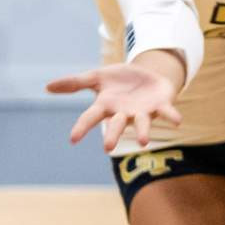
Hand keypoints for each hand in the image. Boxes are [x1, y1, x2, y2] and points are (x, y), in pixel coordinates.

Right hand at [47, 61, 181, 152]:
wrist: (146, 75)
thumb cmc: (119, 81)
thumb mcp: (96, 77)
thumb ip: (74, 83)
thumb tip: (46, 87)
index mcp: (106, 106)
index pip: (91, 117)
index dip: (82, 127)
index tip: (73, 138)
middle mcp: (123, 113)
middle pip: (116, 125)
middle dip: (112, 136)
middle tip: (108, 149)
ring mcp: (143, 112)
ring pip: (141, 124)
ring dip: (142, 132)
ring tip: (143, 142)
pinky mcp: (161, 105)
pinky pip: (167, 113)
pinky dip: (171, 116)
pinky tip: (177, 121)